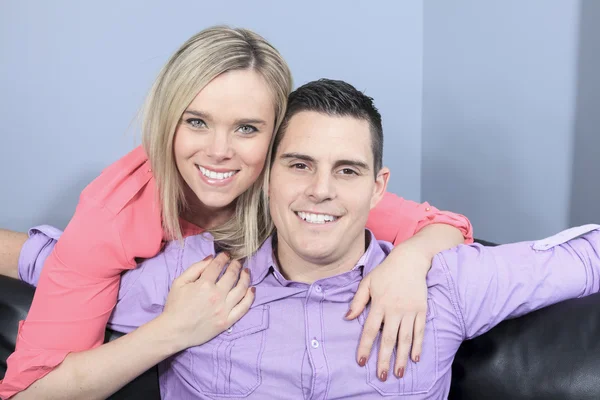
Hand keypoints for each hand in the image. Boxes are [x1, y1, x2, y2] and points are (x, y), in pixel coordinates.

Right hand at [159, 252, 254, 351]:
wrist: (174, 331)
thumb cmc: (175, 306)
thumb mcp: (179, 282)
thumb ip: (196, 268)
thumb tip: (211, 258)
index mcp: (204, 284)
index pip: (218, 265)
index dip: (223, 257)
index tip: (226, 255)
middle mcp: (217, 295)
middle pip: (232, 275)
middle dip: (236, 265)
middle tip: (237, 261)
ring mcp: (224, 309)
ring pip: (241, 289)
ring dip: (246, 277)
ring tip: (246, 271)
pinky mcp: (227, 321)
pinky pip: (244, 307)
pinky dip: (250, 297)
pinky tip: (252, 289)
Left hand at [346, 247, 429, 380]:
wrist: (411, 260)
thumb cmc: (386, 271)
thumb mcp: (367, 282)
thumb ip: (358, 301)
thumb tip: (347, 318)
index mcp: (379, 304)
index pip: (370, 330)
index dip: (365, 347)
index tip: (362, 362)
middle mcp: (395, 310)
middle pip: (389, 339)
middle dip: (385, 359)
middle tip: (382, 376)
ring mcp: (409, 311)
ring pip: (405, 338)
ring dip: (402, 357)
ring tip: (398, 373)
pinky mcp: (421, 310)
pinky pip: (420, 331)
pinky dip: (418, 345)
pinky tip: (414, 358)